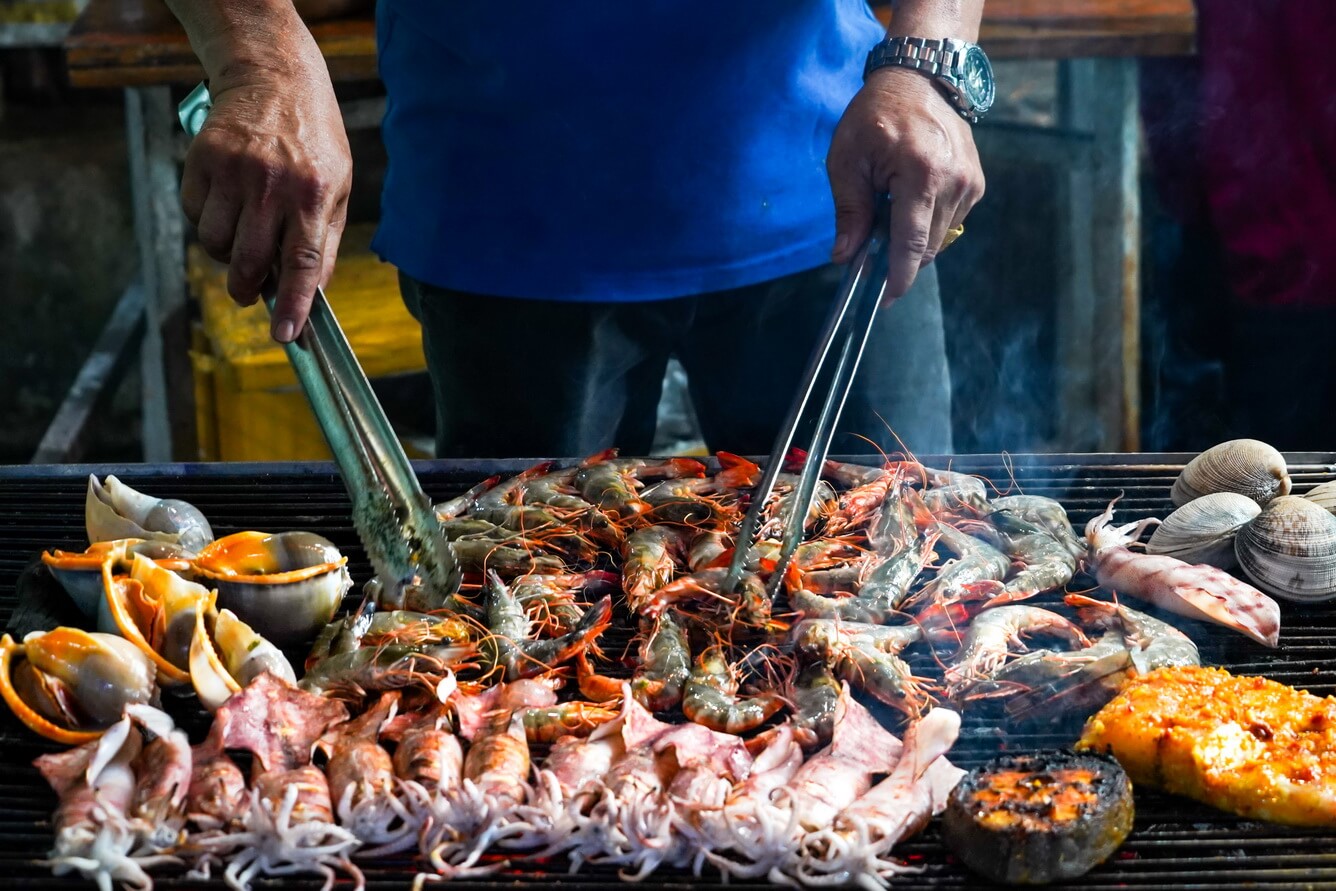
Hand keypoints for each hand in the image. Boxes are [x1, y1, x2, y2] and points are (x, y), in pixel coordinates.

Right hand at [180, 59, 350, 341]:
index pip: (303, 262)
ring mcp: (234, 171)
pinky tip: (226, 200)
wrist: (274, 77)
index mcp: (314, 195)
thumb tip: (311, 294)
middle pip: (250, 262)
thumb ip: (324, 242)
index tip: (285, 336)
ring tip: (243, 232)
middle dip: (247, 289)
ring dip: (226, 254)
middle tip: (251, 294)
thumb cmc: (314, 142)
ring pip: (215, 244)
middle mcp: (272, 185)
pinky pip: (194, 214)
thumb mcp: (338, 188)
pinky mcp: (202, 159)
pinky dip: (207, 220)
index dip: (294, 304)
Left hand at [827, 66, 984, 302]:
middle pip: (927, 248)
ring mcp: (970, 183)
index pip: (911, 243)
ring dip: (912, 240)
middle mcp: (954, 182)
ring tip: (889, 212)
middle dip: (898, 260)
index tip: (884, 300)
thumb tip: (844, 257)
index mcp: (920, 174)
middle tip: (870, 254)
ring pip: (939, 239)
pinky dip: (926, 224)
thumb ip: (849, 211)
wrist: (920, 78)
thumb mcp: (847, 159)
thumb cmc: (876, 115)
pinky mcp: (976, 184)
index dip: (897, 277)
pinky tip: (909, 201)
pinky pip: (949, 223)